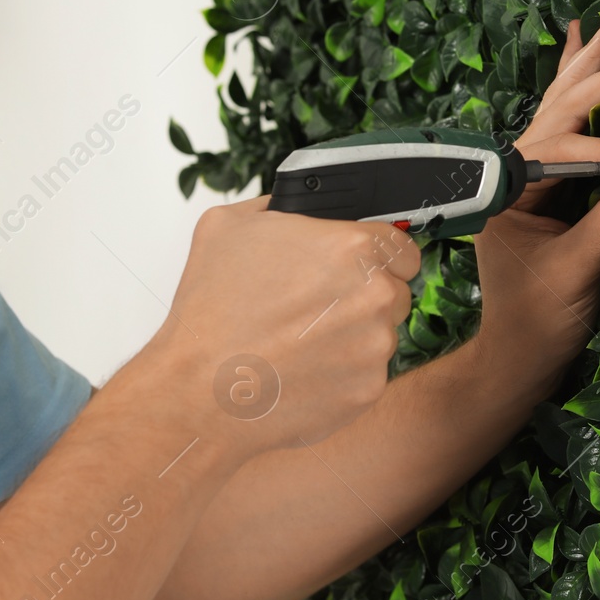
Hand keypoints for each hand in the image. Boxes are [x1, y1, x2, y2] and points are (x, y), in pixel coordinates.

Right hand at [159, 196, 421, 455]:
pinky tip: (303, 370)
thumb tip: (294, 206)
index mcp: (353, 248)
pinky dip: (343, 373)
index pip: (402, 247)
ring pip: (381, 334)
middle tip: (318, 307)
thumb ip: (277, 206)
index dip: (378, 257)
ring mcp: (376, 347)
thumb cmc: (211, 314)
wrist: (198, 393)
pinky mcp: (369, 389)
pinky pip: (368, 374)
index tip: (358, 269)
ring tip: (301, 341)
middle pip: (396, 291)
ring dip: (354, 336)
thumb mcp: (227, 225)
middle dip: (365, 296)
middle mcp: (376, 296)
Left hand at [472, 5, 599, 399]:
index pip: (563, 148)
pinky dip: (576, 91)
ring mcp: (525, 176)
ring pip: (557, 108)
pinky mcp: (543, 186)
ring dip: (587, 66)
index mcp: (507, 190)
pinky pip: (562, 127)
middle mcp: (512, 173)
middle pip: (558, 108)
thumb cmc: (538, 320)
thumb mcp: (577, 272)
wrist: (517, 355)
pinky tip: (579, 55)